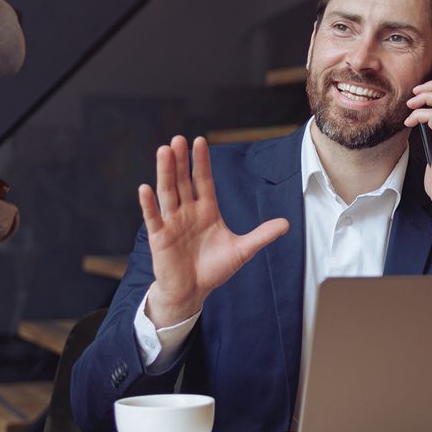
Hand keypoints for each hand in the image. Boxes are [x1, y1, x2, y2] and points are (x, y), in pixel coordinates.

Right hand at [138, 135, 287, 326]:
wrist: (192, 291)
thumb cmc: (214, 269)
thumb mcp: (242, 250)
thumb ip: (262, 235)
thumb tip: (287, 223)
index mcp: (206, 210)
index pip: (203, 180)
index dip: (201, 162)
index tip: (200, 141)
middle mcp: (187, 212)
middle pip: (183, 181)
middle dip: (181, 161)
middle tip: (179, 139)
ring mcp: (172, 223)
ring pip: (168, 193)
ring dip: (165, 173)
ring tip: (164, 151)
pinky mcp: (159, 238)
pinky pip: (153, 218)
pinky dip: (149, 204)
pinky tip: (144, 188)